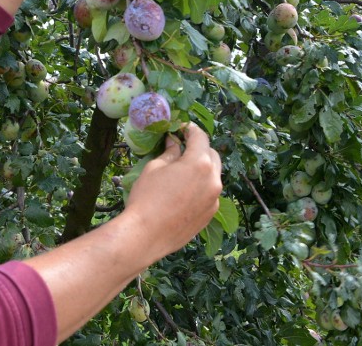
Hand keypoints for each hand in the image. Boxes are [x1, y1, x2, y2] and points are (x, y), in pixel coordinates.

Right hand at [124, 123, 222, 258]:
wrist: (147, 234)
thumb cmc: (147, 197)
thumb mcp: (154, 168)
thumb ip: (169, 154)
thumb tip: (175, 143)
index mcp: (199, 163)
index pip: (200, 138)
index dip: (191, 130)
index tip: (182, 128)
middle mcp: (213, 180)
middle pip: (212, 155)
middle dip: (200, 149)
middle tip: (183, 148)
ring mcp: (214, 199)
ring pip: (213, 176)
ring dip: (202, 169)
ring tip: (183, 172)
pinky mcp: (211, 214)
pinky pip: (209, 193)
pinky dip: (201, 187)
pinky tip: (183, 193)